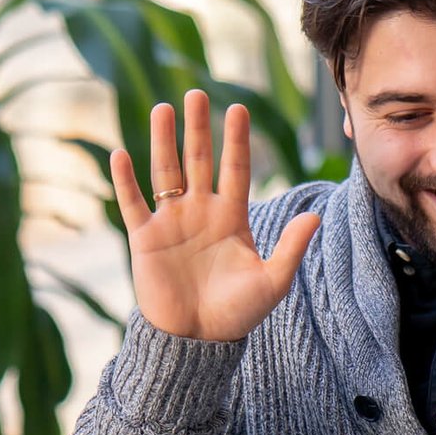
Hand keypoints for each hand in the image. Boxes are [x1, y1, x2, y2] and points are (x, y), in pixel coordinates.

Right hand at [111, 88, 320, 341]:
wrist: (197, 341)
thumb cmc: (237, 314)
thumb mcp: (271, 282)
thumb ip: (291, 248)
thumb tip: (316, 216)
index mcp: (232, 217)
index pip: (235, 169)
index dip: (236, 140)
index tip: (237, 109)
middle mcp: (201, 212)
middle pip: (199, 160)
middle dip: (198, 128)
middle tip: (197, 93)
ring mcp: (171, 223)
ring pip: (166, 172)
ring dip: (164, 141)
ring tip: (163, 109)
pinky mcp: (145, 240)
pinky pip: (133, 204)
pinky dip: (125, 181)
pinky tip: (120, 154)